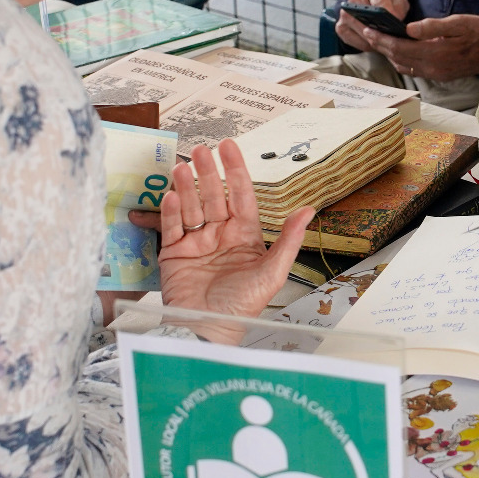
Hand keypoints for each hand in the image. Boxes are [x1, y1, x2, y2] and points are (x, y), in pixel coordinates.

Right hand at [127, 139, 311, 318]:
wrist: (209, 330)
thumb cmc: (242, 307)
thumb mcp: (272, 272)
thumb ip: (288, 240)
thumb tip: (308, 211)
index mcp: (245, 236)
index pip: (241, 195)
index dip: (236, 170)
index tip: (229, 147)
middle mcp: (220, 234)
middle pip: (213, 196)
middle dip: (208, 172)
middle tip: (201, 150)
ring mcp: (196, 243)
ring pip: (191, 206)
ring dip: (186, 186)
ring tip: (181, 167)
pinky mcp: (174, 254)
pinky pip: (171, 227)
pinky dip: (170, 211)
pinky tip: (171, 195)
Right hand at [335, 0, 410, 51]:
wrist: (375, 5)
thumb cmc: (388, 3)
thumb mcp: (399, 2)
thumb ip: (399, 8)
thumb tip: (394, 20)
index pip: (379, 1)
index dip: (388, 13)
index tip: (395, 22)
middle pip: (366, 18)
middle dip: (380, 31)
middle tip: (391, 39)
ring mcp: (344, 12)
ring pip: (359, 30)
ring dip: (372, 40)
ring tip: (384, 44)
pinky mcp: (340, 26)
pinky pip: (352, 39)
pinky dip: (364, 44)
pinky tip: (373, 45)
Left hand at [362, 14, 478, 80]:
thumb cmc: (478, 31)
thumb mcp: (458, 22)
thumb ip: (432, 26)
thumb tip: (408, 29)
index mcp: (435, 52)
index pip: (399, 47)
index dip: (381, 39)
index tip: (367, 30)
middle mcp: (433, 67)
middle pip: (398, 57)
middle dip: (380, 45)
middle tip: (365, 33)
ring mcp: (436, 73)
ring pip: (403, 66)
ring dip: (388, 54)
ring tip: (377, 41)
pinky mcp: (439, 75)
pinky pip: (413, 70)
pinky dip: (400, 61)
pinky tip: (396, 52)